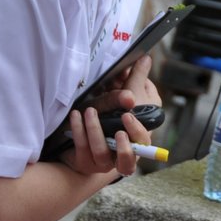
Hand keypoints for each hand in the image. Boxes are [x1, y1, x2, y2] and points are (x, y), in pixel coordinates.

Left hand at [68, 56, 159, 178]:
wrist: (84, 134)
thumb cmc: (110, 111)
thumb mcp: (122, 93)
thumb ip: (134, 78)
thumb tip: (145, 57)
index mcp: (137, 139)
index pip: (144, 141)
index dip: (137, 130)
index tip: (127, 115)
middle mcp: (122, 155)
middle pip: (130, 158)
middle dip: (125, 142)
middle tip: (120, 119)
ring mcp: (104, 162)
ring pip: (102, 154)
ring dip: (96, 132)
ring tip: (89, 112)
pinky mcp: (85, 163)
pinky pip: (83, 150)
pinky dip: (79, 131)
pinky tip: (75, 116)